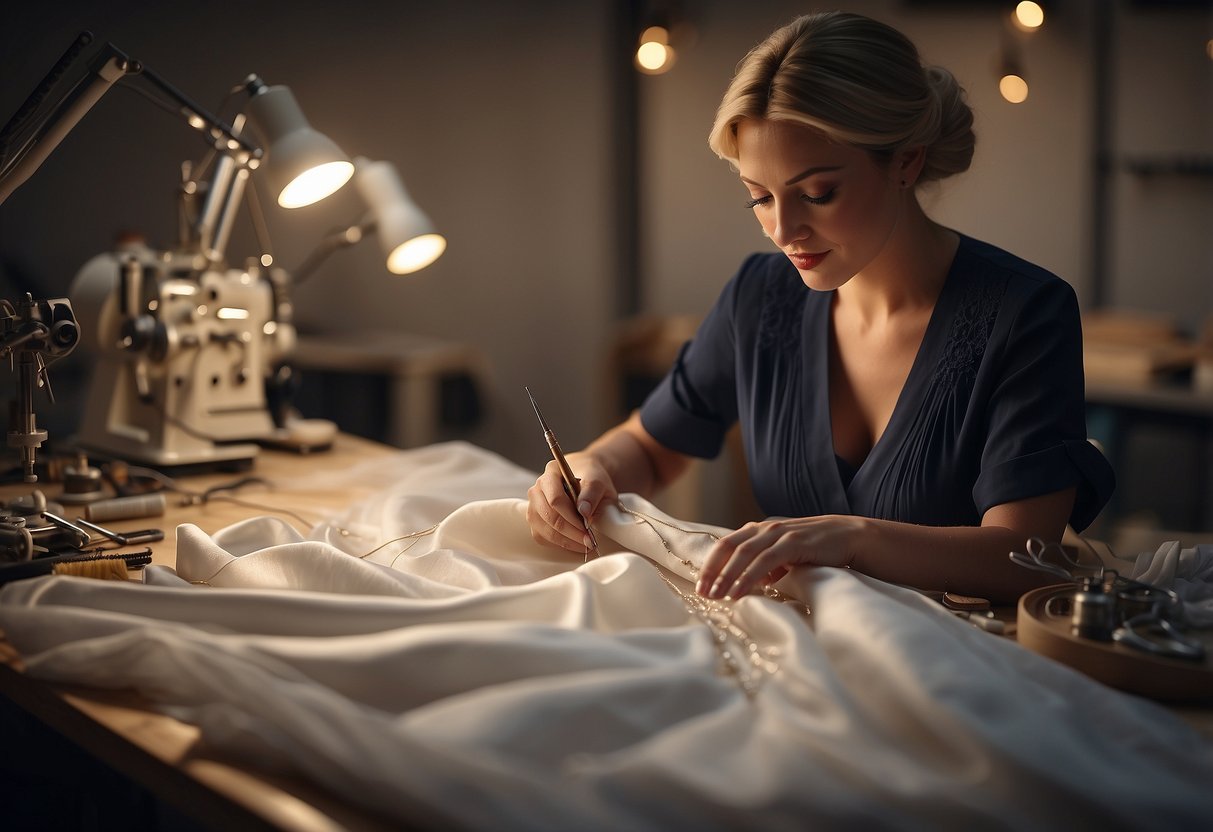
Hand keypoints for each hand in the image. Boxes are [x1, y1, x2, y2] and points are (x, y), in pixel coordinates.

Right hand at [526, 452, 616, 553]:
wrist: (586, 480)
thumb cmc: (591, 480)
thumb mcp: (598, 482)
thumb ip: (591, 493)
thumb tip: (583, 511)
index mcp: (552, 472)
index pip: (555, 499)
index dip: (571, 517)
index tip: (587, 528)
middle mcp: (537, 489)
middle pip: (548, 515)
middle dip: (570, 532)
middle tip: (589, 541)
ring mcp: (533, 505)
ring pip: (544, 529)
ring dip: (566, 541)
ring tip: (585, 544)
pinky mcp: (535, 521)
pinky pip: (543, 538)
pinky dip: (560, 544)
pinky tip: (576, 543)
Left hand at [696, 515, 865, 598]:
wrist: (850, 537)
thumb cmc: (817, 550)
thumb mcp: (786, 557)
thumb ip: (768, 566)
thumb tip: (753, 584)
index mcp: (759, 531)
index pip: (726, 545)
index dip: (711, 564)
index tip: (700, 586)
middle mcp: (765, 528)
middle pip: (729, 547)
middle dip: (713, 570)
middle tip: (702, 592)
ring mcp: (779, 533)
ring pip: (744, 554)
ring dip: (727, 576)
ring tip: (716, 596)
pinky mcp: (794, 542)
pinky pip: (765, 561)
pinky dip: (749, 577)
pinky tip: (739, 592)